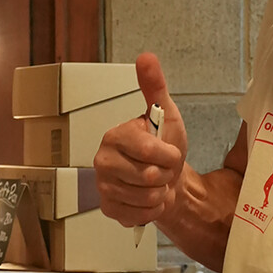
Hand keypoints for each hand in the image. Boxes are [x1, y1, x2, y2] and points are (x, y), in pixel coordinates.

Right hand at [93, 52, 187, 225]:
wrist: (168, 181)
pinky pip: (141, 214)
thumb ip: (155, 87)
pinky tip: (147, 198)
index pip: (149, 150)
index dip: (168, 155)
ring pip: (146, 197)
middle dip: (164, 175)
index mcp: (115, 136)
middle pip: (148, 176)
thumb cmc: (164, 149)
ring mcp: (103, 186)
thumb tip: (146, 57)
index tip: (170, 151)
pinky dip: (152, 209)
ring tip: (154, 183)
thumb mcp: (166, 115)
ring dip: (159, 192)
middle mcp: (102, 160)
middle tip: (160, 168)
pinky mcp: (109, 209)